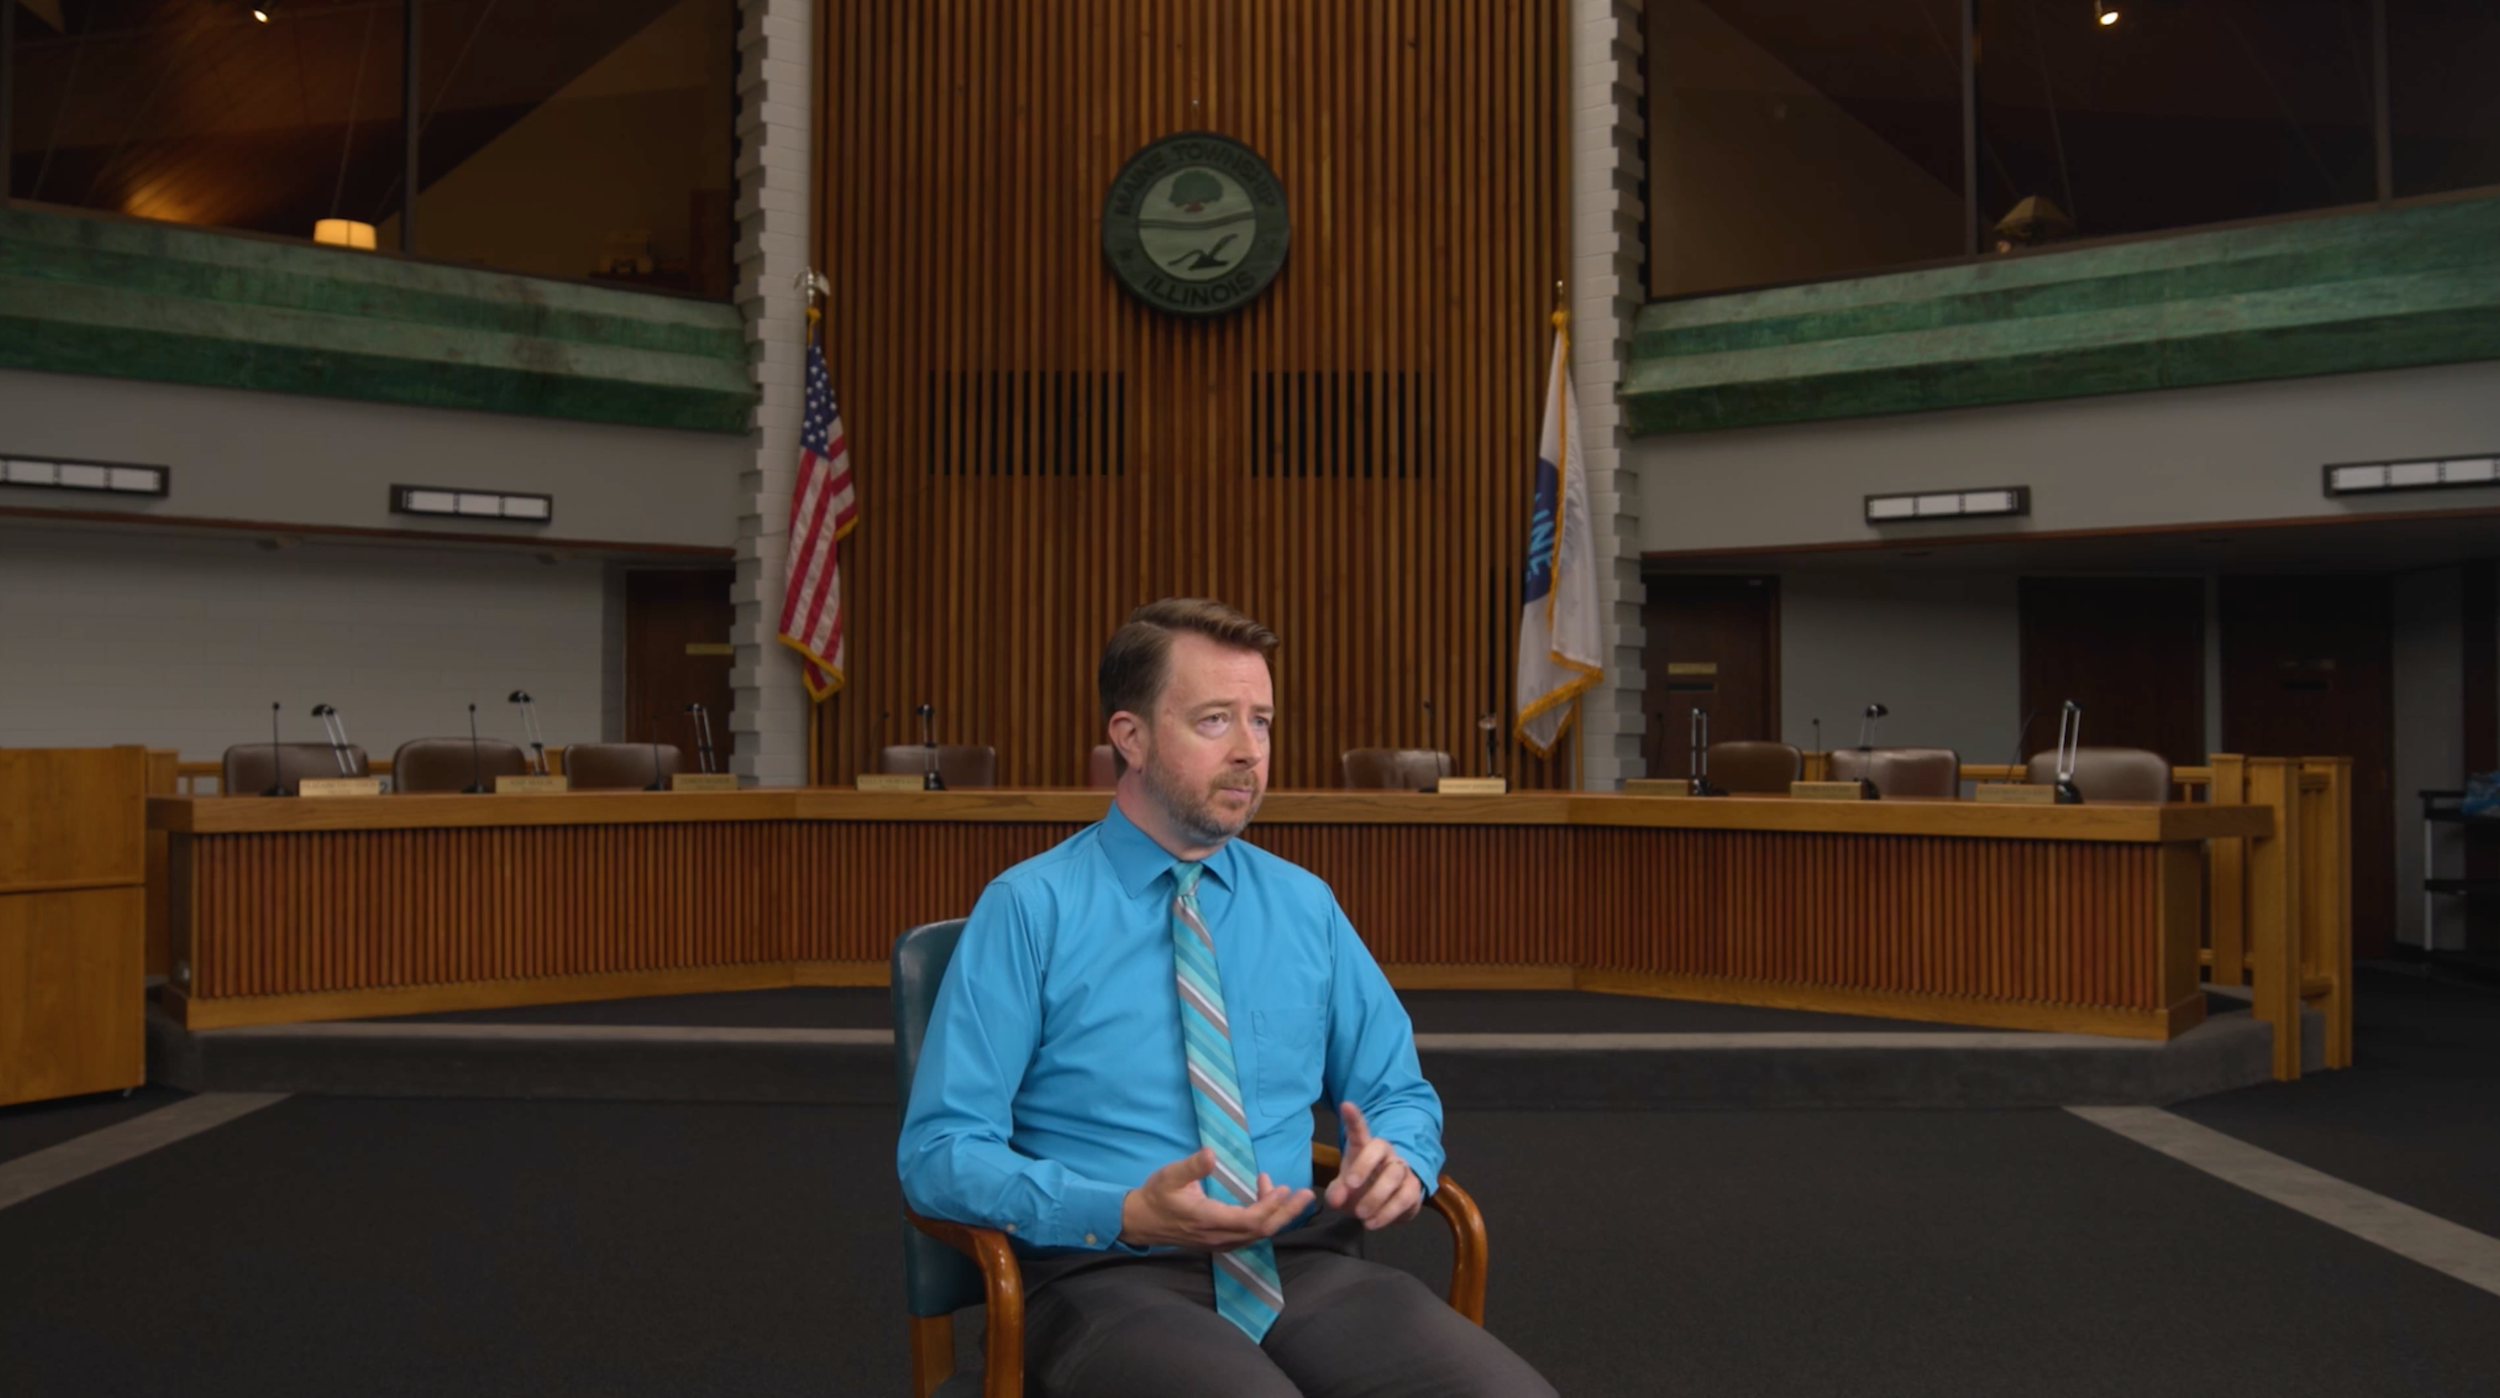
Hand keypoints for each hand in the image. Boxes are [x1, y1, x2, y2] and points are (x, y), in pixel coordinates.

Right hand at [1119, 1147, 1314, 1249]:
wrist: (1141, 1222)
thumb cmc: (1156, 1196)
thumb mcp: (1169, 1176)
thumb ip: (1192, 1166)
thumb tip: (1210, 1154)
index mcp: (1209, 1220)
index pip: (1251, 1220)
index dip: (1272, 1207)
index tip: (1284, 1188)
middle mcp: (1219, 1237)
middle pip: (1263, 1231)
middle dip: (1287, 1213)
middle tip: (1306, 1194)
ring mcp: (1221, 1243)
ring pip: (1258, 1234)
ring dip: (1277, 1214)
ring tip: (1286, 1190)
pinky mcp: (1220, 1242)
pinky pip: (1250, 1234)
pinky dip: (1264, 1217)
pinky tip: (1265, 1197)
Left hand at [1325, 1102, 1422, 1229]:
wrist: (1386, 1203)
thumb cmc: (1361, 1188)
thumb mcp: (1343, 1190)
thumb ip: (1337, 1192)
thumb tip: (1337, 1198)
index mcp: (1364, 1147)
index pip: (1359, 1130)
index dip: (1353, 1118)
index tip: (1346, 1106)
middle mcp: (1386, 1153)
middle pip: (1379, 1149)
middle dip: (1363, 1166)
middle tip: (1350, 1185)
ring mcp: (1402, 1168)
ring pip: (1394, 1175)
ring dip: (1376, 1196)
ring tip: (1360, 1215)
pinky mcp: (1413, 1188)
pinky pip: (1404, 1198)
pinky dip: (1387, 1213)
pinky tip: (1373, 1223)